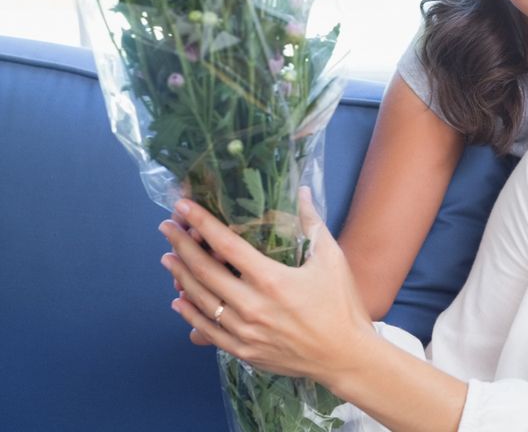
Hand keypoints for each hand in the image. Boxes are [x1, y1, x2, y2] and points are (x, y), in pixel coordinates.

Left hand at [160, 189, 374, 381]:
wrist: (343, 355)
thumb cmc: (340, 304)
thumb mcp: (331, 257)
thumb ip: (311, 222)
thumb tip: (300, 190)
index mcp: (272, 279)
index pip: (226, 245)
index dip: (201, 223)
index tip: (183, 208)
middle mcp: (251, 306)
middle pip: (204, 271)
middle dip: (181, 246)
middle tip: (166, 228)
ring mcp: (243, 331)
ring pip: (201, 301)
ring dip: (181, 277)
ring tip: (168, 258)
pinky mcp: (242, 350)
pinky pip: (207, 330)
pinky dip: (189, 314)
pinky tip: (178, 301)